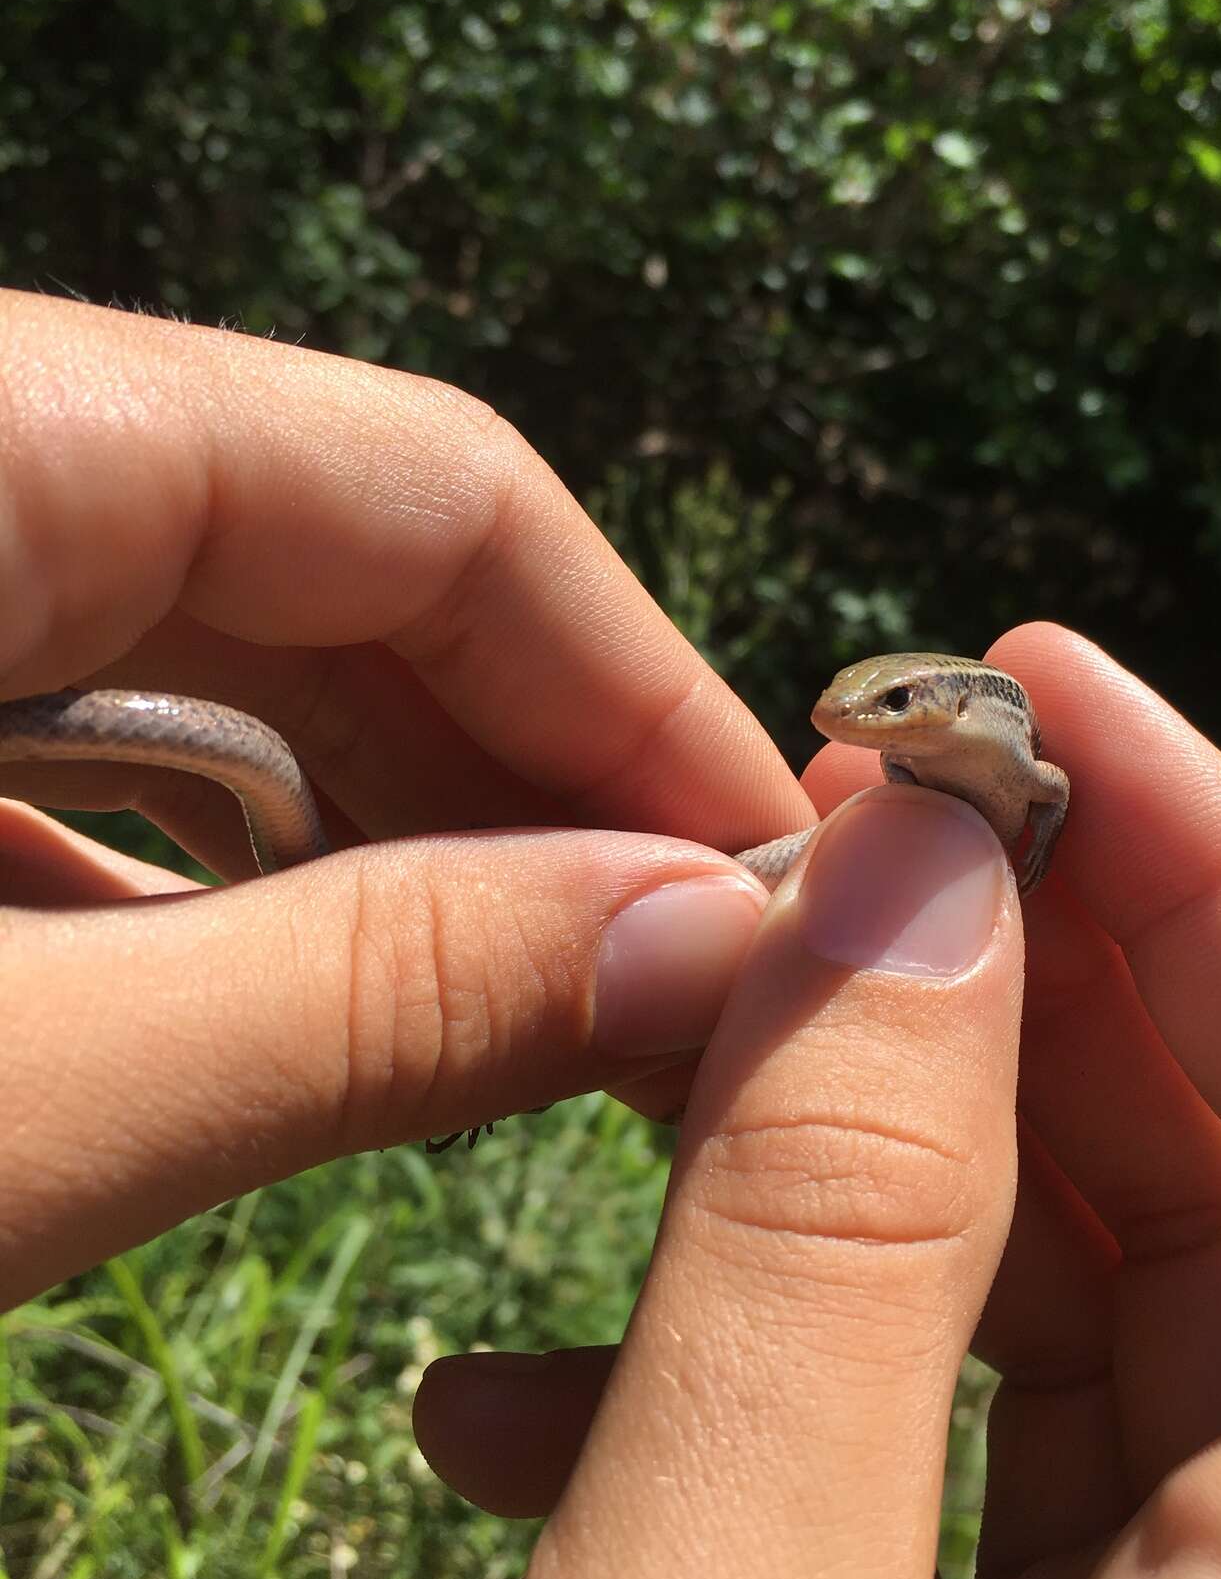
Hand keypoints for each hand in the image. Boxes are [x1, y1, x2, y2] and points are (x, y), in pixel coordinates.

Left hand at [0, 290, 809, 1307]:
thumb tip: (713, 941)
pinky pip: (73, 735)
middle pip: (339, 571)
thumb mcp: (5, 1095)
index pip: (429, 482)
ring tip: (526, 1037)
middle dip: (527, 791)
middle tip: (677, 1004)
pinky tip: (287, 1019)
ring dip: (382, 851)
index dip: (641, 689)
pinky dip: (205, 878)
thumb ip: (369, 994)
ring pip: (215, 666)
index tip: (785, 887)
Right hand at [415, 624, 1220, 1578]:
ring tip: (648, 1042)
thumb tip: (911, 868)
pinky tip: (512, 1394)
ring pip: (1064, 1314)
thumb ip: (831, 1244)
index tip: (1027, 683)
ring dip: (843, 1159)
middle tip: (821, 822)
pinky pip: (932, 1468)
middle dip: (1013, 980)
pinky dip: (758, 1380)